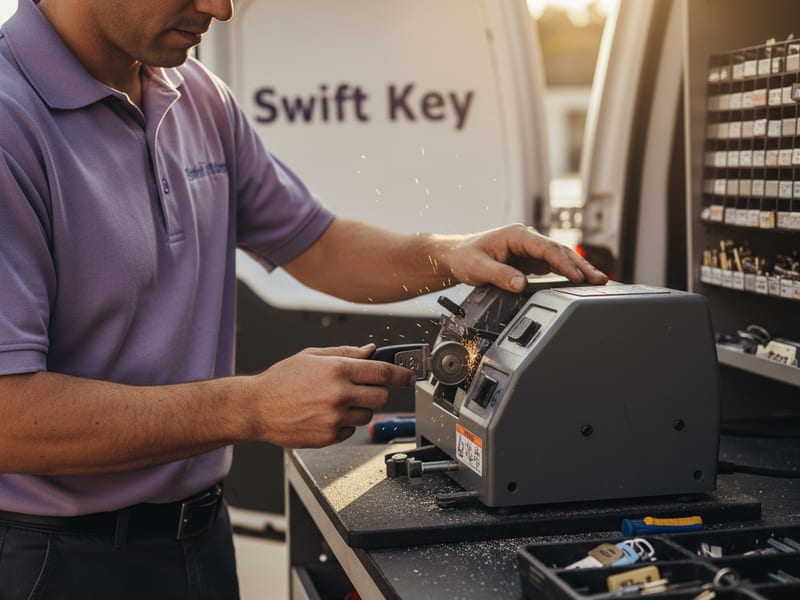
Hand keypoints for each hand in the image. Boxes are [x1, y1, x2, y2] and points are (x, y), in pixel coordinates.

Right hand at [247, 344, 414, 447]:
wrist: (256, 408)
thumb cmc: (281, 380)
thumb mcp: (312, 356)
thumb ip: (344, 353)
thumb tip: (370, 351)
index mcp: (337, 369)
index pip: (382, 371)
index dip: (402, 374)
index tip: (411, 377)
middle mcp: (339, 394)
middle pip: (381, 396)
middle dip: (378, 391)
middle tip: (363, 388)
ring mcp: (335, 417)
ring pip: (367, 414)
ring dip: (360, 408)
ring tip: (335, 402)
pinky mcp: (330, 436)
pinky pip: (351, 430)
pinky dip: (344, 423)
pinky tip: (325, 415)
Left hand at [443, 224, 607, 291]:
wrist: (457, 256)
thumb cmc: (466, 257)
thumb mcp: (479, 268)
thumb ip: (500, 275)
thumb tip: (521, 284)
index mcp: (517, 235)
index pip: (547, 248)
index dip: (564, 263)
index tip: (578, 276)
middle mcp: (527, 239)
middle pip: (559, 252)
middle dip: (581, 266)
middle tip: (600, 279)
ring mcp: (531, 249)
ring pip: (560, 258)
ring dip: (579, 270)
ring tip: (599, 282)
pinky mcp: (531, 260)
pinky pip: (554, 266)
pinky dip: (568, 274)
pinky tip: (581, 282)